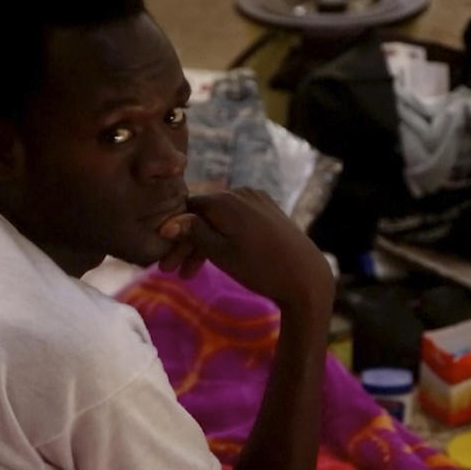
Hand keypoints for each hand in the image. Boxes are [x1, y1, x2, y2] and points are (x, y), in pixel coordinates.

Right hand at [157, 189, 333, 311]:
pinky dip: (223, 239)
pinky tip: (214, 259)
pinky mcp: (269, 212)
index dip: (173, 233)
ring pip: (219, 220)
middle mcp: (241, 193)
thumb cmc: (260, 268)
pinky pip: (236, 221)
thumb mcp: (221, 253)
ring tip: (189, 274)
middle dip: (186, 243)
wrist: (306, 277)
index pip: (188, 209)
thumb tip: (167, 222)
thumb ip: (195, 234)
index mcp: (226, 200)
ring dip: (203, 244)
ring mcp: (257, 201)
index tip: (164, 259)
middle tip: (170, 272)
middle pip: (204, 215)